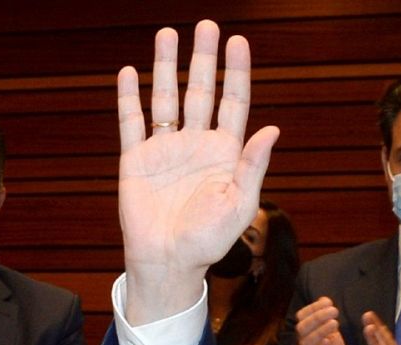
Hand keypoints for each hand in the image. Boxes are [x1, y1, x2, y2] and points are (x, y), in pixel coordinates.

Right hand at [116, 20, 278, 322]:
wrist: (168, 263)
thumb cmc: (208, 241)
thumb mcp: (239, 204)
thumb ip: (253, 166)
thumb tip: (272, 129)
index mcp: (224, 153)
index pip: (233, 103)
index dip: (236, 73)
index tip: (238, 42)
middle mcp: (195, 144)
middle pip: (200, 91)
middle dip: (203, 59)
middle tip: (206, 26)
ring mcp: (165, 149)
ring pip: (165, 98)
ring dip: (167, 67)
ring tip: (167, 34)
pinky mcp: (136, 160)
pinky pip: (132, 123)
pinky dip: (128, 98)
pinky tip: (128, 72)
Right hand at [296, 296, 347, 344]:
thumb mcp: (331, 336)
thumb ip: (327, 320)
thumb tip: (326, 300)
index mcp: (306, 336)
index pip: (302, 318)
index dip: (313, 308)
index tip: (328, 301)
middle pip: (302, 328)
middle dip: (318, 317)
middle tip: (334, 311)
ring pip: (307, 343)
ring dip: (320, 330)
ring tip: (335, 323)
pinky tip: (329, 341)